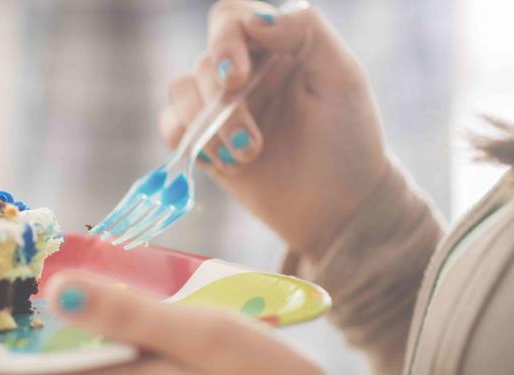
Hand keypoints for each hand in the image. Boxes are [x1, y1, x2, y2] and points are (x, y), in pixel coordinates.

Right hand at [160, 1, 386, 260]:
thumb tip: (254, 20)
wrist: (335, 210)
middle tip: (252, 144)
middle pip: (203, 62)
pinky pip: (170, 125)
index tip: (237, 80)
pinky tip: (223, 164)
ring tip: (245, 158)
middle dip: (222, 107)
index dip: (223, 44)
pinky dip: (187, 142)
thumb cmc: (348, 143)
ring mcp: (222, 107)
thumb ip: (305, 30)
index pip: (229, 18)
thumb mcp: (342, 77)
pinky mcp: (205, 141)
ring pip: (180, 91)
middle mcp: (245, 69)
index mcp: (278, 44)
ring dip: (206, 129)